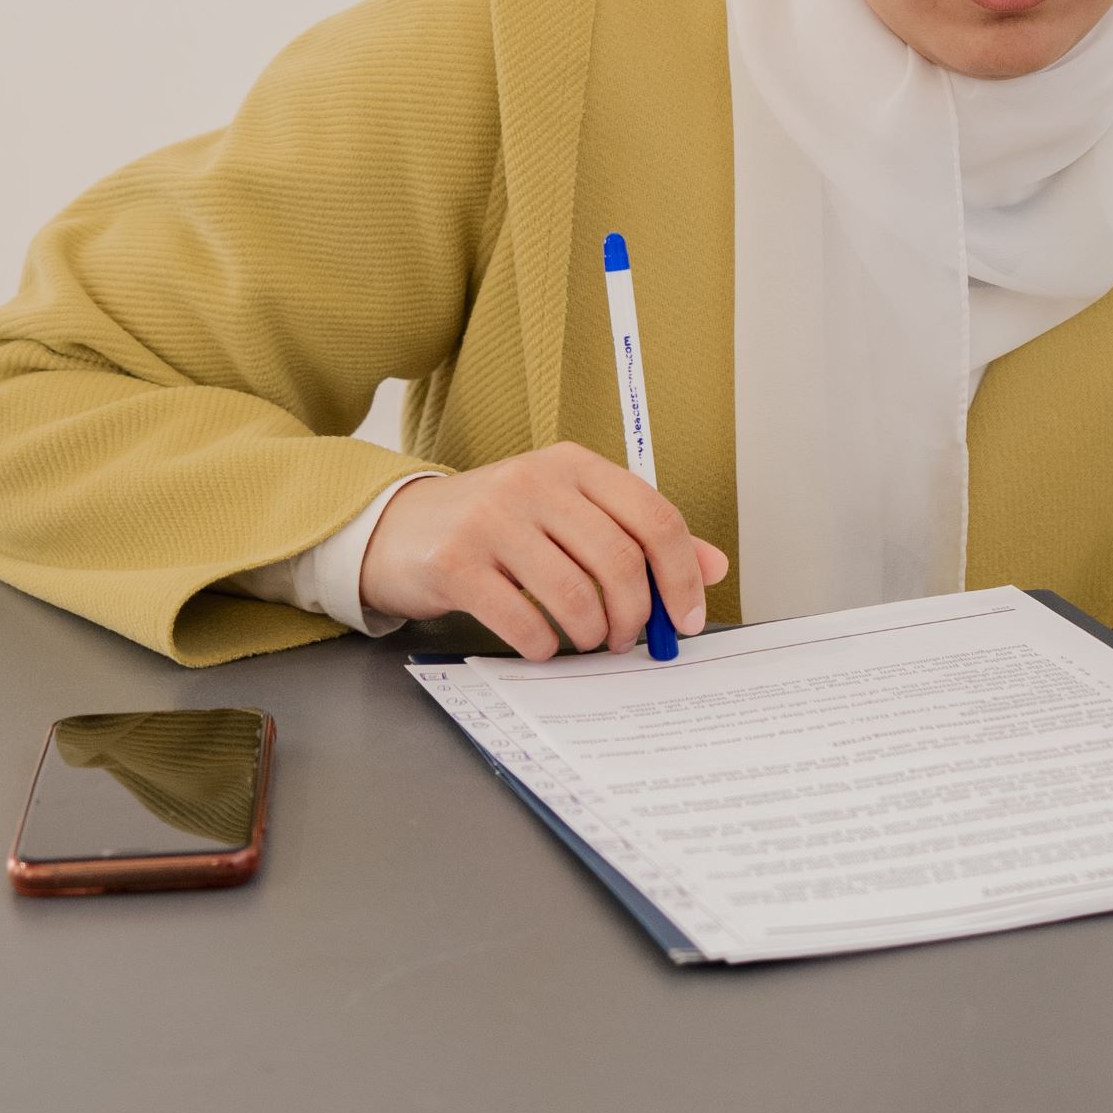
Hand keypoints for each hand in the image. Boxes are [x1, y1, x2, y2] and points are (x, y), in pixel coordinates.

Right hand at [356, 443, 729, 659]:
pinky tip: (542, 646)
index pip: (654, 517)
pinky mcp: (456, 561)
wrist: (400, 529)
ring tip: (587, 642)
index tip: (686, 619)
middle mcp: (536, 482)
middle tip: (626, 640)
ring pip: (574, 593)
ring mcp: (493, 519)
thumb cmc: (497, 527)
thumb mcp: (571, 516)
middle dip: (635, 615)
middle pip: (619, 560)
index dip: (681, 576)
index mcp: (574, 466)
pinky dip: (543, 645)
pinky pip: (521, 618)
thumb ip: (640, 536)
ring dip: (591, 634)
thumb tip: (713, 566)